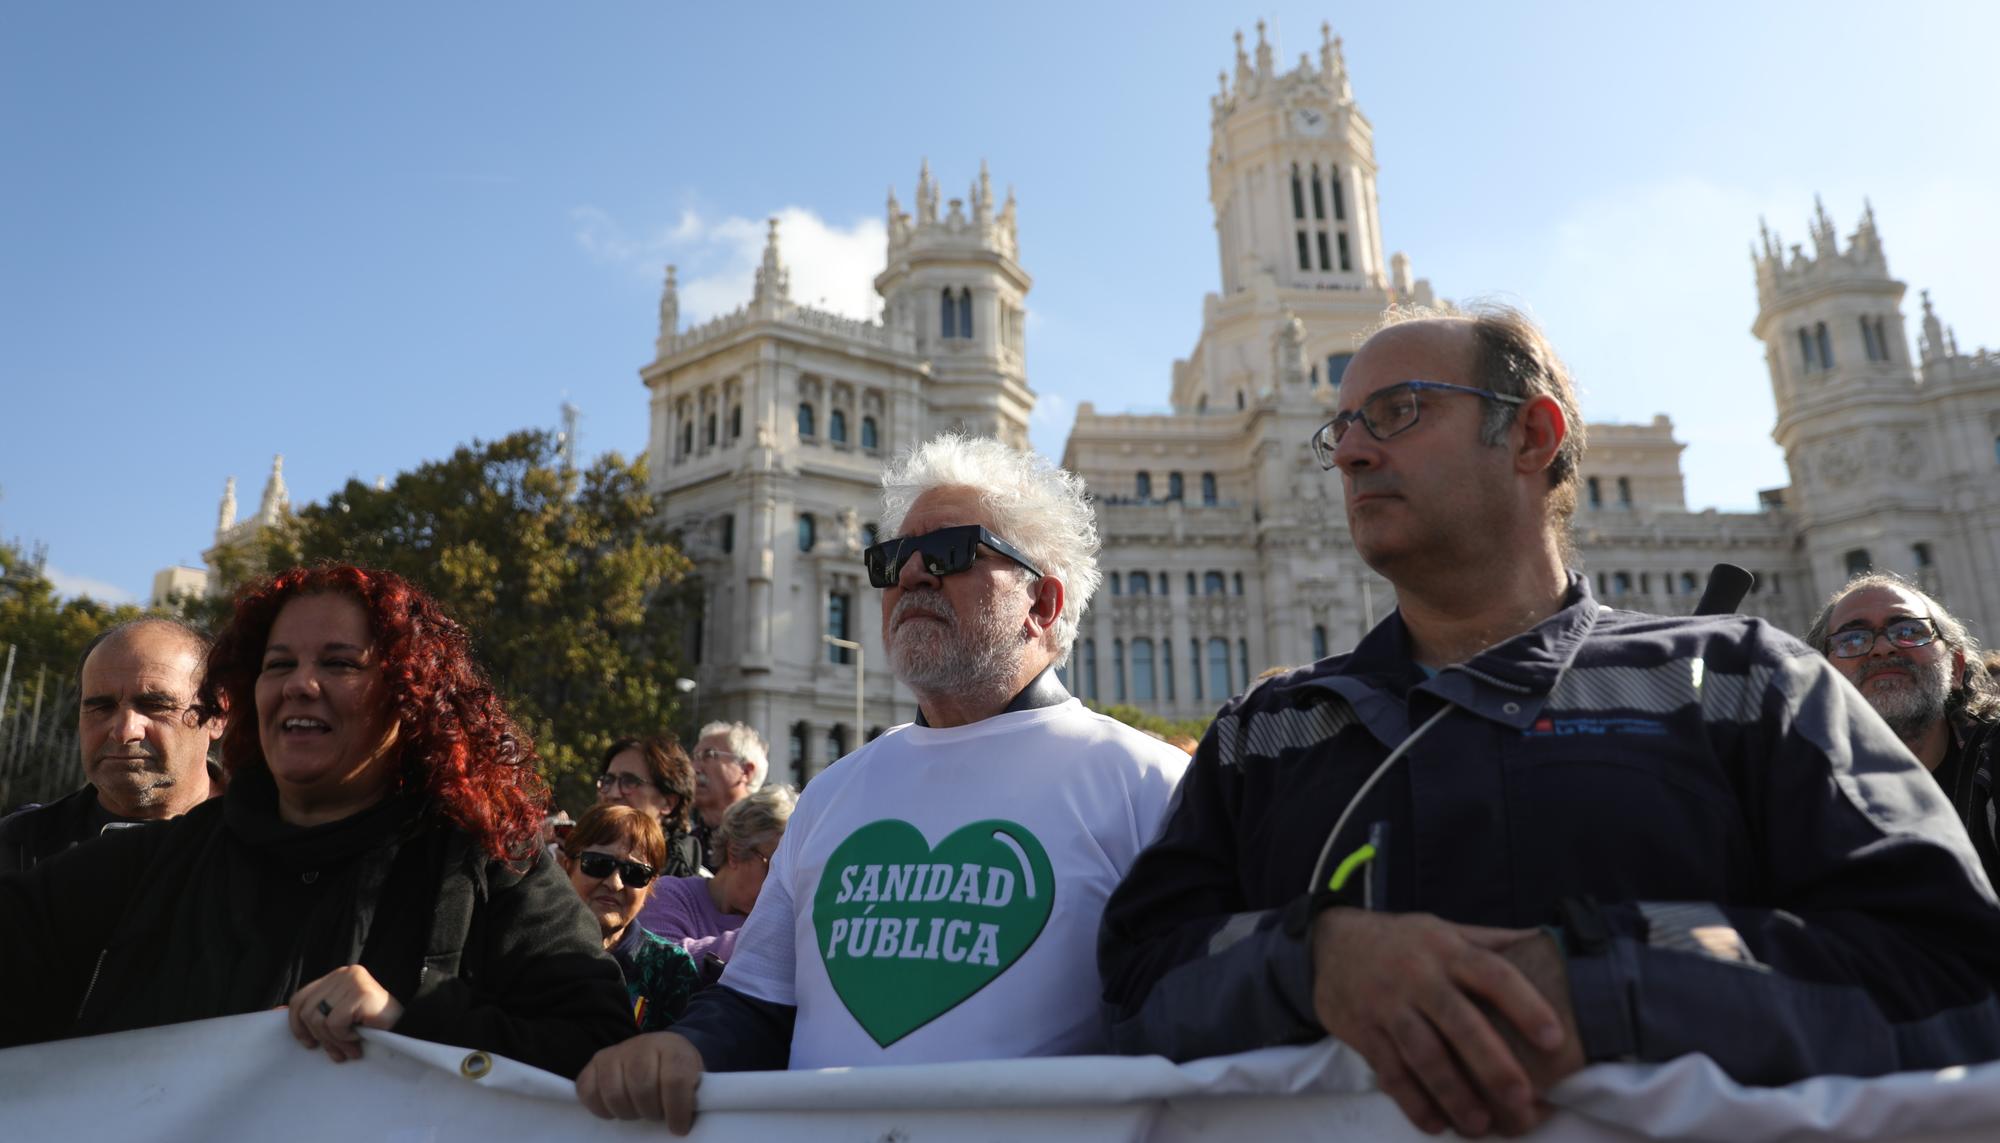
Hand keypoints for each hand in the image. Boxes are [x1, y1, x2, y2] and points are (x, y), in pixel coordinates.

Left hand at [288, 965, 404, 1063]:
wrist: (408, 1029)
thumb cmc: (374, 1026)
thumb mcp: (339, 1016)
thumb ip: (316, 1013)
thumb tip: (274, 1013)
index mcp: (336, 977)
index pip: (300, 998)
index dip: (297, 1024)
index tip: (309, 1043)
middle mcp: (343, 973)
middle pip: (307, 1011)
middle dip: (320, 1038)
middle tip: (337, 1053)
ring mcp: (353, 980)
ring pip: (320, 1019)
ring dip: (334, 1041)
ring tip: (350, 1049)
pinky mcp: (361, 992)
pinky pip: (336, 1022)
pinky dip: (345, 1037)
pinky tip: (359, 1039)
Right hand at [575, 1031, 705, 1134]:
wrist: (661, 1052)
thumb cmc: (678, 1073)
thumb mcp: (694, 1080)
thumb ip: (691, 1097)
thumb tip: (681, 1125)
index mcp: (673, 1047)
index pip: (674, 1080)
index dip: (677, 1110)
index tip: (679, 1127)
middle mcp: (642, 1043)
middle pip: (642, 1087)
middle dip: (650, 1111)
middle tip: (656, 1114)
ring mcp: (616, 1051)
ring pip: (614, 1093)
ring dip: (628, 1112)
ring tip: (638, 1111)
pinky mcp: (595, 1062)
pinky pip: (587, 1091)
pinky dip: (600, 1109)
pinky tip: (615, 1110)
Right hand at [1310, 909, 1567, 1136]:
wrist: (1330, 944)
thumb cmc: (1404, 942)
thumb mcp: (1446, 930)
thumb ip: (1492, 943)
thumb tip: (1549, 944)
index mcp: (1448, 951)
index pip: (1492, 975)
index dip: (1525, 1005)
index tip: (1554, 1038)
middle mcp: (1418, 978)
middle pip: (1459, 1023)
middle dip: (1492, 1063)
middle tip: (1522, 1098)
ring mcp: (1388, 1007)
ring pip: (1423, 1055)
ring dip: (1453, 1093)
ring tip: (1480, 1124)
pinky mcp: (1364, 1033)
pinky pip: (1390, 1072)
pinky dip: (1413, 1101)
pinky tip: (1436, 1123)